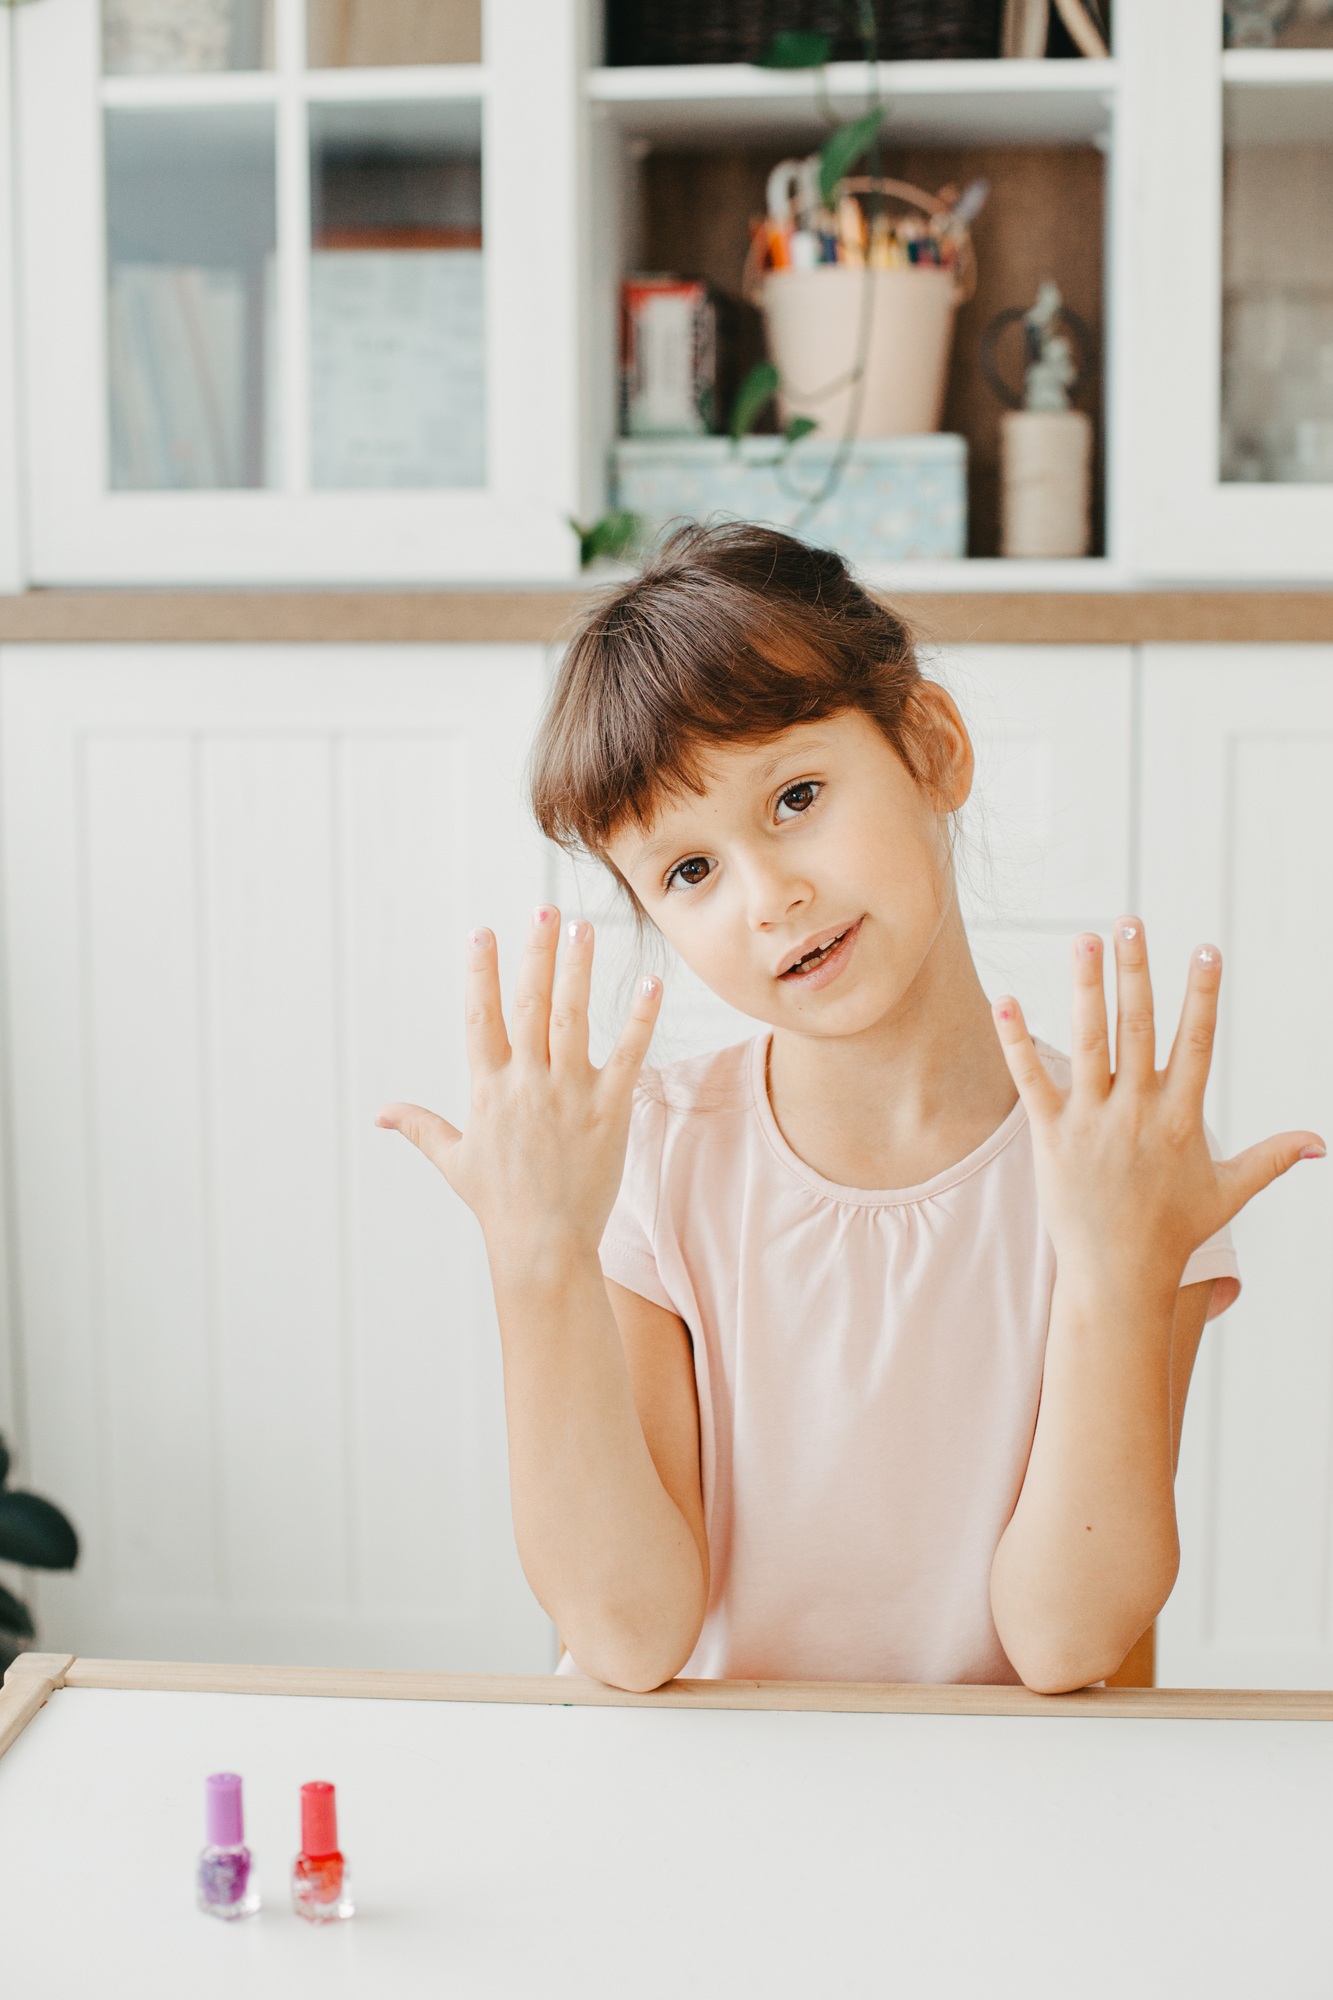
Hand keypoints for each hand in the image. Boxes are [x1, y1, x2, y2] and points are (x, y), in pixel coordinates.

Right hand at [377, 906, 661, 1269]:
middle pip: (531, 1004)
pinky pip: (628, 1056)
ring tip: (585, 928)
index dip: (481, 973)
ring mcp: (569, 1094)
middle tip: (544, 908)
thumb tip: (380, 1114)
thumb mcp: (454, 1160)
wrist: (543, 1246)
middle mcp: (526, 1083)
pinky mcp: (608, 1111)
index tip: (482, 932)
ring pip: (574, 1018)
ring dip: (579, 970)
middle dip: (536, 952)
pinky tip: (651, 985)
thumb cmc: (498, 1204)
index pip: (481, 1017)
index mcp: (488, 1088)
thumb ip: (420, 1127)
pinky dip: (640, 1020)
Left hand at [992, 919, 1323, 1299]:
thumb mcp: (1229, 1192)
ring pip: (1088, 1043)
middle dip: (1137, 971)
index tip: (1206, 949)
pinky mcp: (1051, 1136)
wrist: (1118, 1275)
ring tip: (1082, 940)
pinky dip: (1017, 1041)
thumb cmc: (1174, 1232)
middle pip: (1138, 1028)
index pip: (1197, 1042)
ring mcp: (1092, 1121)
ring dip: (1085, 988)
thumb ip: (1271, 1159)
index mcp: (1180, 1117)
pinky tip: (1005, 1000)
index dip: (1201, 994)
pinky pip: (1032, 1080)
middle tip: (1131, 921)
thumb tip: (1321, 1145)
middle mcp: (1137, 1112)